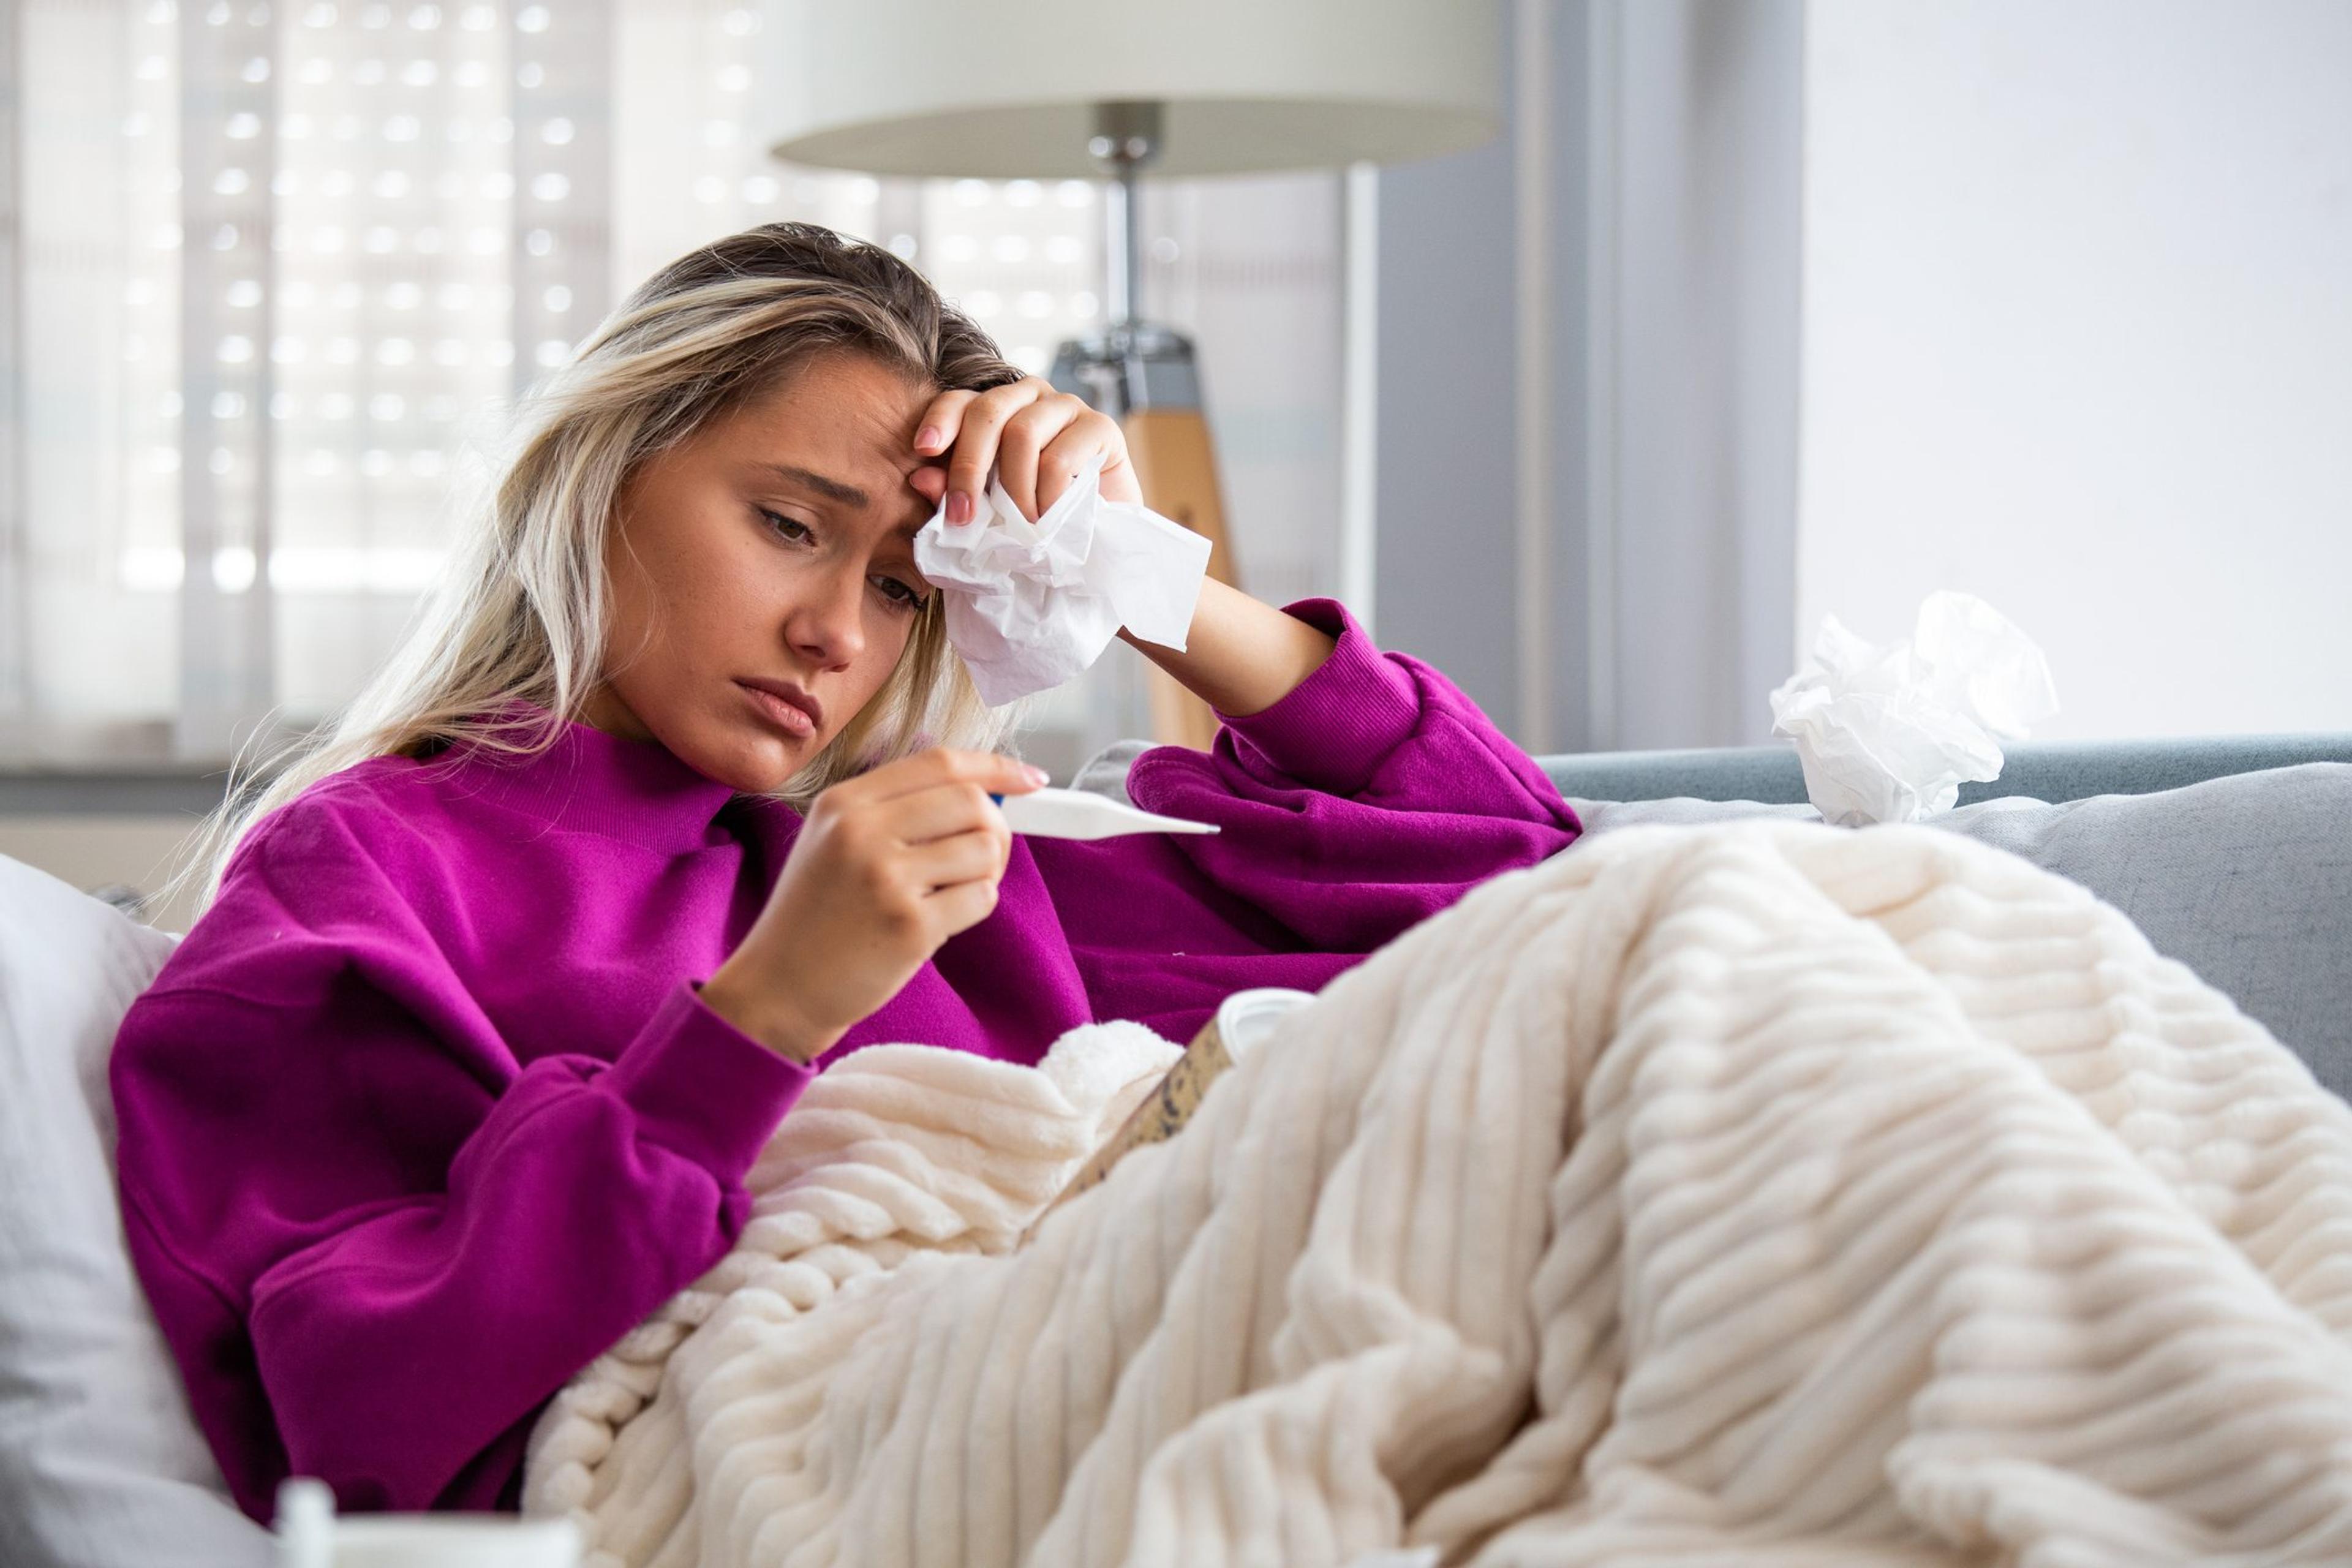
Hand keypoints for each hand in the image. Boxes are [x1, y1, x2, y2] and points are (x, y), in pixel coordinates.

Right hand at [701, 748, 1049, 1062]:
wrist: (778, 988)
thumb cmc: (816, 916)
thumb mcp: (833, 841)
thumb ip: (896, 810)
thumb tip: (986, 793)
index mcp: (844, 802)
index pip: (939, 763)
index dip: (995, 767)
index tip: (1030, 779)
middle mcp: (862, 831)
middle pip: (972, 802)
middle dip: (996, 829)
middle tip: (983, 858)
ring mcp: (886, 877)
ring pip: (985, 850)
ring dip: (984, 874)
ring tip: (947, 896)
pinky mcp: (909, 925)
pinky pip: (980, 899)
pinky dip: (972, 910)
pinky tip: (935, 924)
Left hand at [907, 376, 1141, 524]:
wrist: (1097, 543)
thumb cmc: (1034, 521)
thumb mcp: (985, 511)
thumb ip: (953, 494)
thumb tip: (918, 479)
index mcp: (995, 410)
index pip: (961, 401)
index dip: (940, 421)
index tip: (924, 450)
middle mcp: (1029, 398)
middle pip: (988, 411)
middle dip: (969, 466)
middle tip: (964, 516)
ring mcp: (1066, 407)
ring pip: (1023, 432)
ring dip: (1014, 489)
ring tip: (1018, 526)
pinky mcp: (1100, 426)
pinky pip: (1060, 456)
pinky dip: (1047, 495)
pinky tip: (1048, 519)